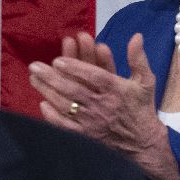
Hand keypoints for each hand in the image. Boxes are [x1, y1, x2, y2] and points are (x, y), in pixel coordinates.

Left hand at [29, 32, 179, 179]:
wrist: (143, 143)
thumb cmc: (141, 108)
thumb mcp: (145, 81)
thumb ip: (138, 58)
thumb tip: (136, 36)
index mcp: (116, 90)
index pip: (94, 76)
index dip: (75, 68)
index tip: (58, 60)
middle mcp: (102, 105)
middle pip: (74, 90)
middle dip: (52, 77)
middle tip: (35, 66)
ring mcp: (92, 121)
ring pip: (66, 105)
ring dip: (48, 92)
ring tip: (33, 79)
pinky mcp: (86, 135)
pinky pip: (66, 126)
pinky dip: (53, 116)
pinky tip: (42, 104)